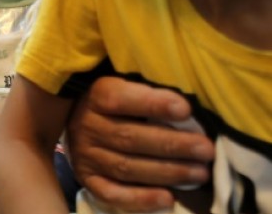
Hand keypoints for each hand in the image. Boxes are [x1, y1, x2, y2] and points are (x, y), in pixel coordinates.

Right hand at [66, 77, 214, 211]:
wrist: (82, 122)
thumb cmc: (119, 104)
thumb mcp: (127, 88)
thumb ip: (150, 96)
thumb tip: (189, 113)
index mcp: (97, 97)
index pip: (120, 99)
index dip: (152, 104)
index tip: (185, 110)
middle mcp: (87, 126)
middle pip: (129, 138)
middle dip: (172, 145)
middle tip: (206, 150)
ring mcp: (85, 156)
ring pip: (126, 168)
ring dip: (166, 172)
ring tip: (200, 174)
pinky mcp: (87, 179)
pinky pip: (112, 194)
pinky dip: (140, 199)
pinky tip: (167, 199)